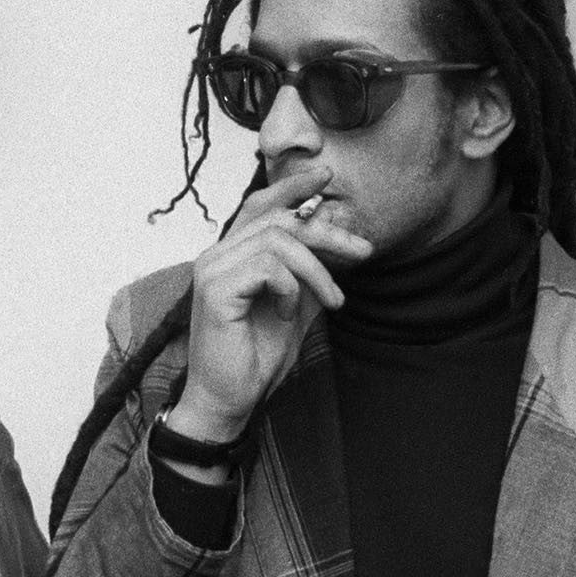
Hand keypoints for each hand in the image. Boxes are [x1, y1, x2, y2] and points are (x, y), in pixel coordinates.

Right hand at [168, 161, 371, 444]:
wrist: (229, 400)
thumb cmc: (256, 358)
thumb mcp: (297, 307)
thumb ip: (310, 272)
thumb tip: (335, 232)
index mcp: (231, 255)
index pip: (260, 205)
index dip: (291, 186)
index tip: (326, 176)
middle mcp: (216, 255)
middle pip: (278, 219)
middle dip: (327, 232)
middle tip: (362, 252)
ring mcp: (212, 269)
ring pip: (278, 240)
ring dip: (317, 270)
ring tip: (334, 301)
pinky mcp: (215, 288)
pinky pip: (269, 266)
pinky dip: (291, 288)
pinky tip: (288, 313)